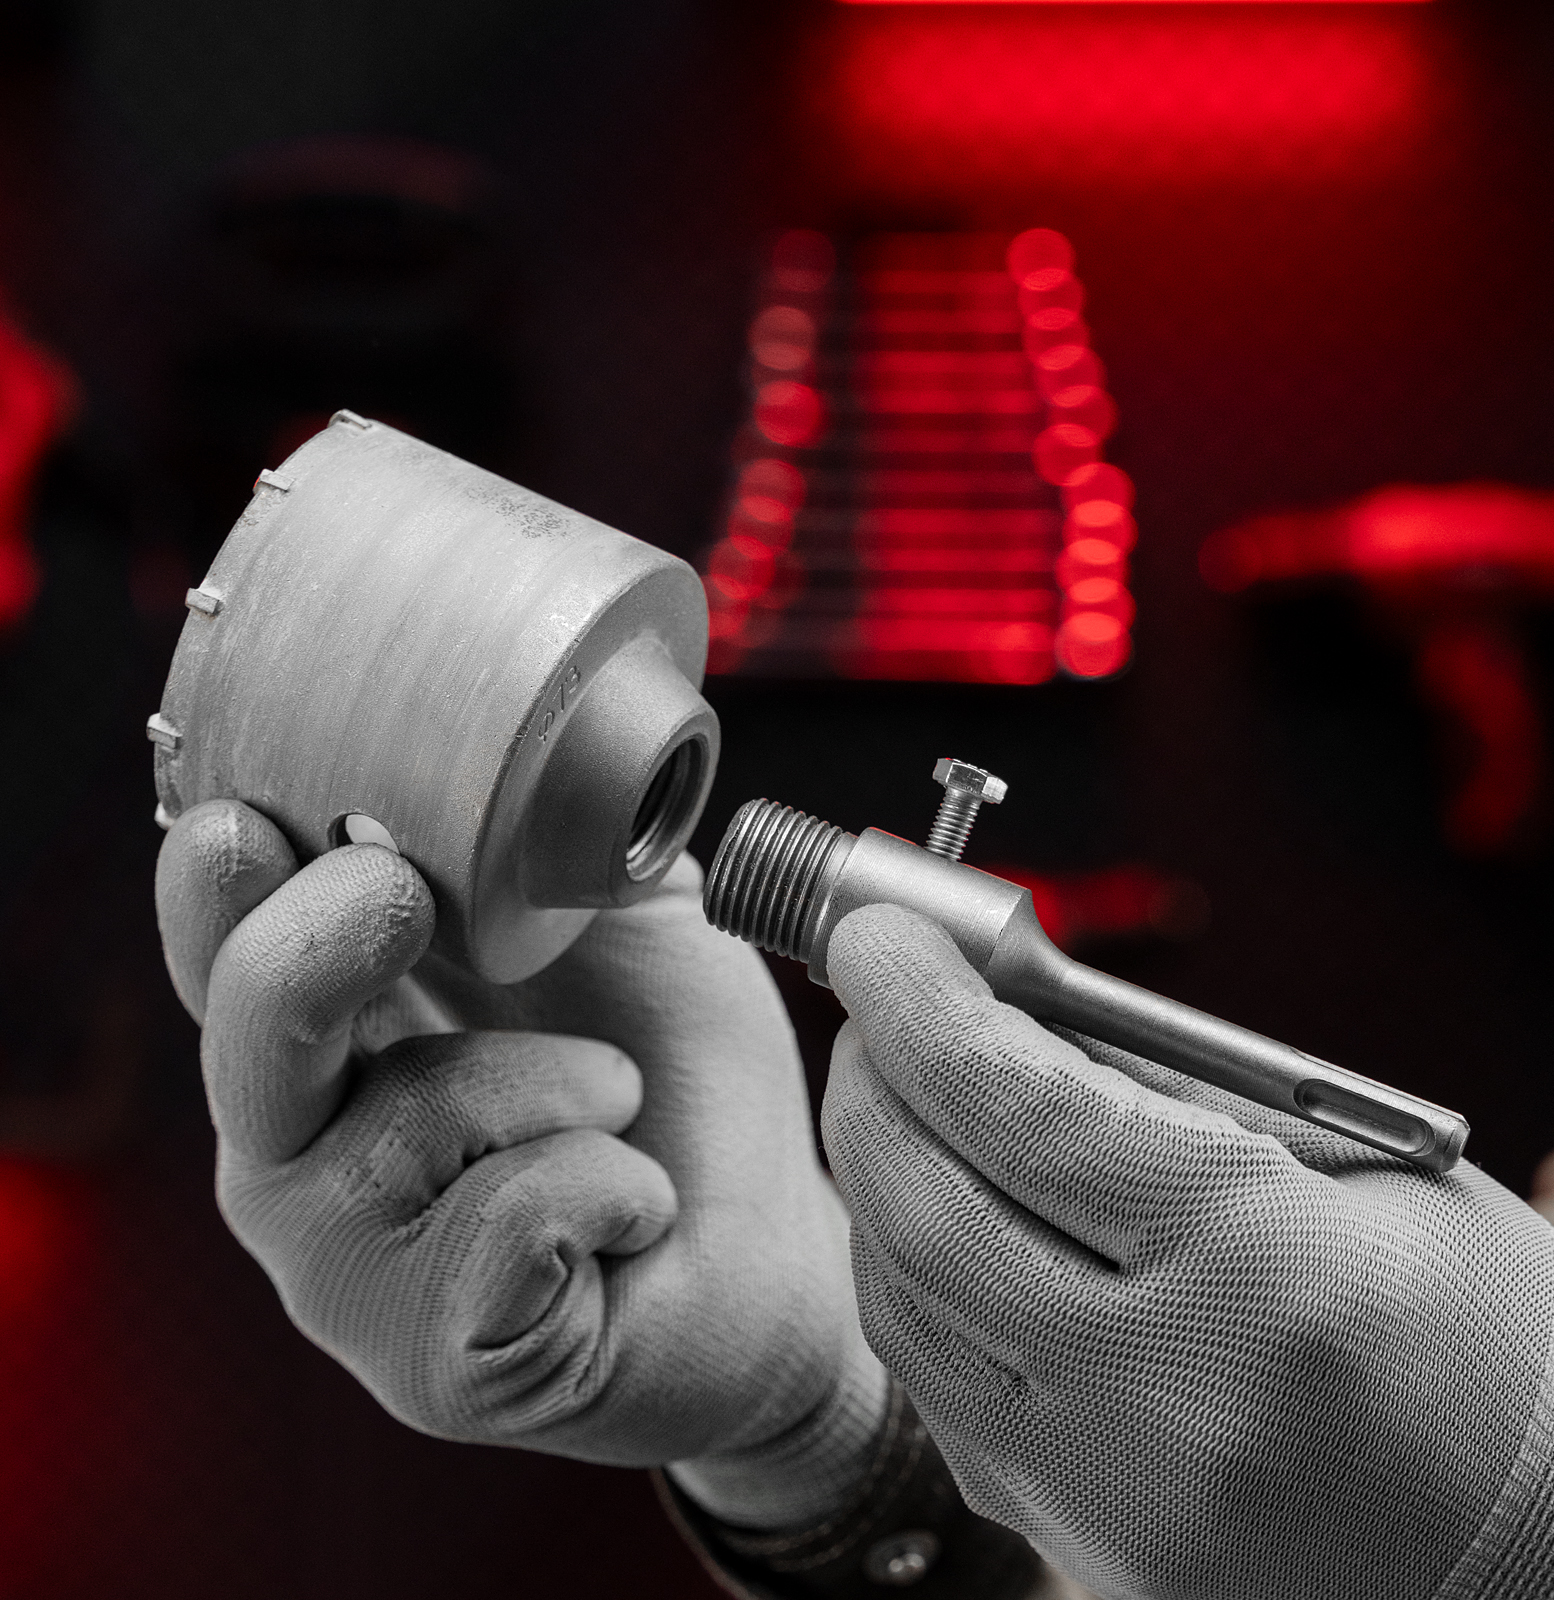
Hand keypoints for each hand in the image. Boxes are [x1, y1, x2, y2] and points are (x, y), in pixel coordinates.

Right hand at [156, 800, 884, 1526]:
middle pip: (245, 1043)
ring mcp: (354, 1274)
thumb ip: (554, 842)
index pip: (222, 956)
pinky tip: (636, 1203)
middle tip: (390, 894)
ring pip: (403, 1130)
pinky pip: (508, 1224)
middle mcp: (309, 1157)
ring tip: (617, 1098)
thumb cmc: (676, 1077)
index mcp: (333, 1040)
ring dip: (555, 1083)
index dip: (218, 885)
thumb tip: (522, 741)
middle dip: (307, 954)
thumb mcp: (622, 926)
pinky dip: (608, 1182)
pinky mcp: (434, 1362)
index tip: (253, 820)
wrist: (772, 1235)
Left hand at [821, 904, 1553, 1599]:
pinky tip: (933, 1213)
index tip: (876, 940)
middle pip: (926, 1208)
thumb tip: (1013, 1018)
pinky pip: (936, 1386)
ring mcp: (1113, 1491)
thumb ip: (1172, 1093)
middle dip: (872, 1080)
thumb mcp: (1362, 1171)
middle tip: (873, 1005)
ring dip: (874, 1175)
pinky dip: (909, 1277)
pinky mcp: (1083, 1543)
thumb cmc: (1488, 1341)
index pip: (1022, 1108)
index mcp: (1264, 1271)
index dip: (923, 1007)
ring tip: (897, 1092)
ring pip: (905, 1302)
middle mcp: (1167, 1394)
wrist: (1552, 1568)